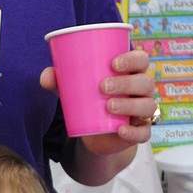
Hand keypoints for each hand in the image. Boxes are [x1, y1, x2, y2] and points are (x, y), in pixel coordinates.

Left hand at [40, 47, 155, 150]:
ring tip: (109, 106)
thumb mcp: (74, 89)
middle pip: (145, 82)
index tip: (113, 63)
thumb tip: (46, 77)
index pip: (142, 60)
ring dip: (130, 105)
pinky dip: (133, 132)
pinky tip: (121, 130)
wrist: (94, 133)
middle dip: (126, 83)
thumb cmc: (89, 100)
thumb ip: (60, 81)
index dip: (133, 59)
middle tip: (103, 86)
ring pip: (147, 106)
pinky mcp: (139, 132)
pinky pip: (144, 133)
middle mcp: (142, 90)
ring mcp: (143, 111)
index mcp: (131, 72)